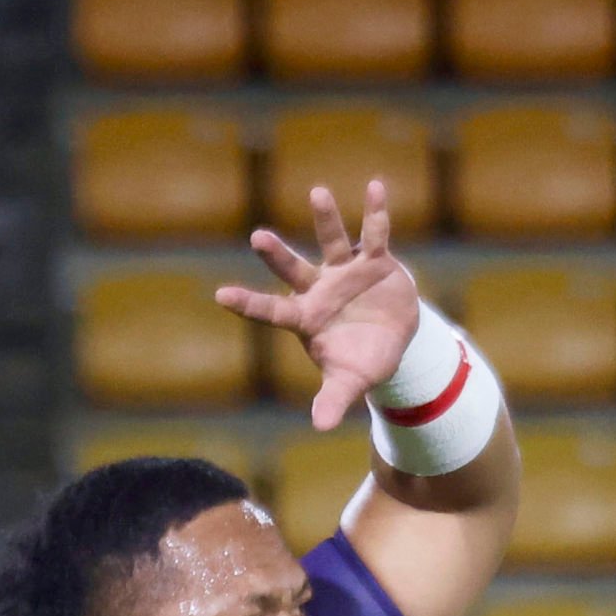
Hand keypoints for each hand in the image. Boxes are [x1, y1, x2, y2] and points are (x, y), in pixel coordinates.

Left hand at [214, 181, 424, 431]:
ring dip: (326, 218)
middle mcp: (318, 288)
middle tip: (256, 237)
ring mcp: (344, 270)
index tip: (221, 295)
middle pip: (293, 269)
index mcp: (305, 317)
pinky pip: (374, 234)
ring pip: (331, 240)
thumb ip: (333, 400)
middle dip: (277, 255)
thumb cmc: (361, 360)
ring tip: (318, 193)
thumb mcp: (349, 382)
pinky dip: (377, 213)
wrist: (394, 338)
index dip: (249, 304)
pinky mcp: (373, 260)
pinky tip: (378, 188)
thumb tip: (321, 427)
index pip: (271, 311)